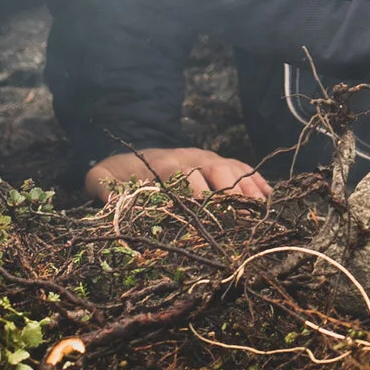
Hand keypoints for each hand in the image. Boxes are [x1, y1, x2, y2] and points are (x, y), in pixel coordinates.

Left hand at [84, 147, 270, 203]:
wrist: (129, 158)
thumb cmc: (116, 176)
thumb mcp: (100, 179)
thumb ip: (102, 188)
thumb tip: (112, 205)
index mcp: (161, 163)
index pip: (182, 173)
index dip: (195, 190)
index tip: (206, 208)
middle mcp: (188, 157)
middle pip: (213, 169)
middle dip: (228, 189)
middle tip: (243, 212)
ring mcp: (206, 159)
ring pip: (230, 168)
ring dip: (246, 186)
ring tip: (262, 207)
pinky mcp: (217, 163)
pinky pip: (240, 168)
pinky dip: (255, 180)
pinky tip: (269, 197)